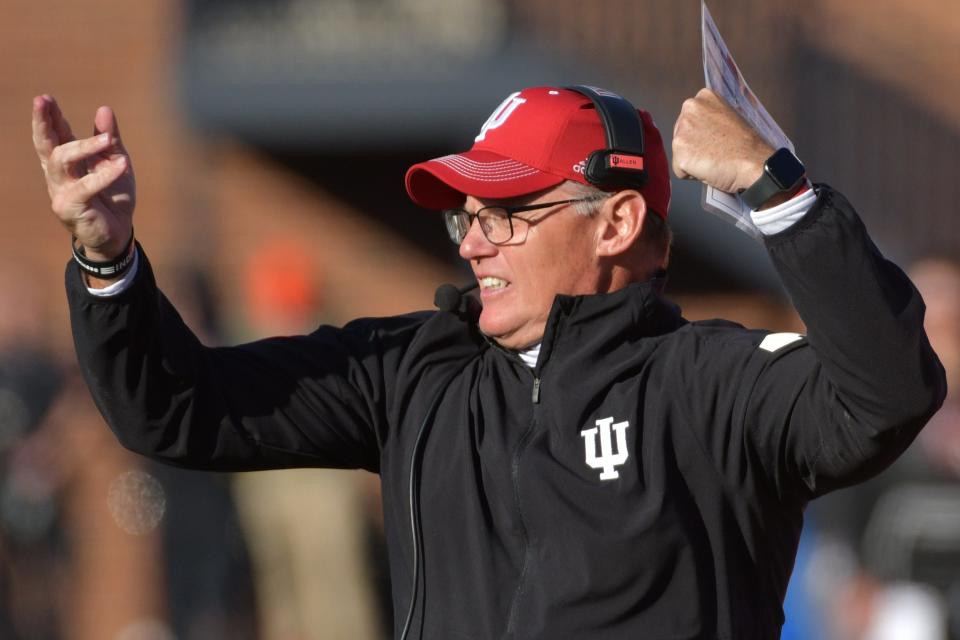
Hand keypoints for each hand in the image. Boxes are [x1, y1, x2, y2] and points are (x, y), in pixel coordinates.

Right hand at [32, 95, 134, 260]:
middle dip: (43, 122)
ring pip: (61, 161)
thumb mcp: (116, 162)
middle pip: (45, 145)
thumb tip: (104, 109)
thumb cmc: (114, 197)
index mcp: (66, 163)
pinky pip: (85, 187)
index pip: (54, 136)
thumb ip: (110, 140)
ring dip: (84, 146)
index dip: (49, 117)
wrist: (118, 233)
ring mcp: (60, 191)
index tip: (45, 99)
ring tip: (108, 139)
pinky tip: (122, 166)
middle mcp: (58, 175)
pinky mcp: (70, 207)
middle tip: (42, 100)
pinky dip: (104, 175)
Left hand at [671, 89, 773, 194]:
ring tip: (714, 159)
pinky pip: (680, 170)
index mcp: (703, 97)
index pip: (691, 119)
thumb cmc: (746, 144)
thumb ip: (711, 117)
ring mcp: (682, 131)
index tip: (717, 138)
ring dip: (694, 160)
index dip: (703, 133)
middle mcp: (689, 109)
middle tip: (715, 150)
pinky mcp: (680, 153)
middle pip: (681, 134)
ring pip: (680, 152)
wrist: (753, 162)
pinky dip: (692, 174)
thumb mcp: (730, 116)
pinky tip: (709, 168)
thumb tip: (702, 128)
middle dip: (694, 146)